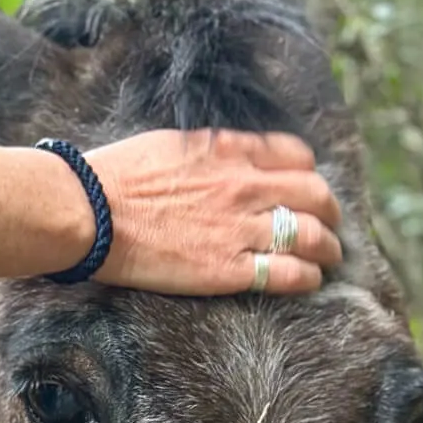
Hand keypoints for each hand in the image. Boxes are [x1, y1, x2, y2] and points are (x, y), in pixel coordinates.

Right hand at [86, 129, 343, 295]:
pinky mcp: (229, 269)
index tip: (305, 187)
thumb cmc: (118, 175)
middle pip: (316, 194)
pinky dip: (308, 276)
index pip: (296, 156)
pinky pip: (288, 273)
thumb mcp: (172, 143)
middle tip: (330, 225)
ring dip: (329, 248)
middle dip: (330, 211)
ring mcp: (240, 229)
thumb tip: (228, 157)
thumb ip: (211, 150)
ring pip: (312, 236)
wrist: (92, 210)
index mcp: (230, 151)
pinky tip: (310, 280)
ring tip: (330, 258)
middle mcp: (245, 186)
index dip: (309, 173)